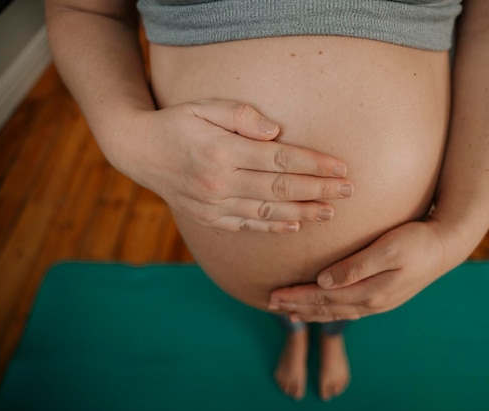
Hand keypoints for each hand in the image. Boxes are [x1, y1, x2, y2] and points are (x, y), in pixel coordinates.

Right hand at [121, 99, 352, 232]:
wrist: (140, 151)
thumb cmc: (178, 122)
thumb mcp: (204, 106)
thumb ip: (241, 115)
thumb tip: (275, 131)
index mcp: (221, 150)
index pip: (278, 159)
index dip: (313, 164)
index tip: (340, 167)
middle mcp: (218, 181)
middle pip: (279, 187)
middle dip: (318, 190)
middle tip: (348, 191)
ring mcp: (213, 204)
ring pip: (267, 210)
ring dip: (302, 212)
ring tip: (330, 213)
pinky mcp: (209, 217)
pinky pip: (247, 224)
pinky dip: (273, 225)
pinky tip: (295, 225)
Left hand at [268, 221, 457, 320]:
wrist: (447, 246)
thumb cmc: (417, 242)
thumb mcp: (388, 250)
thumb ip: (356, 267)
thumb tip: (324, 281)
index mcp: (370, 292)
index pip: (324, 298)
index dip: (297, 296)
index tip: (274, 294)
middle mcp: (371, 303)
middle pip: (325, 308)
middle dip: (297, 306)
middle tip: (271, 303)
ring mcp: (377, 302)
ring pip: (335, 312)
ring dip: (310, 312)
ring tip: (288, 312)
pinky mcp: (381, 296)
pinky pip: (347, 309)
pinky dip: (328, 311)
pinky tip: (320, 309)